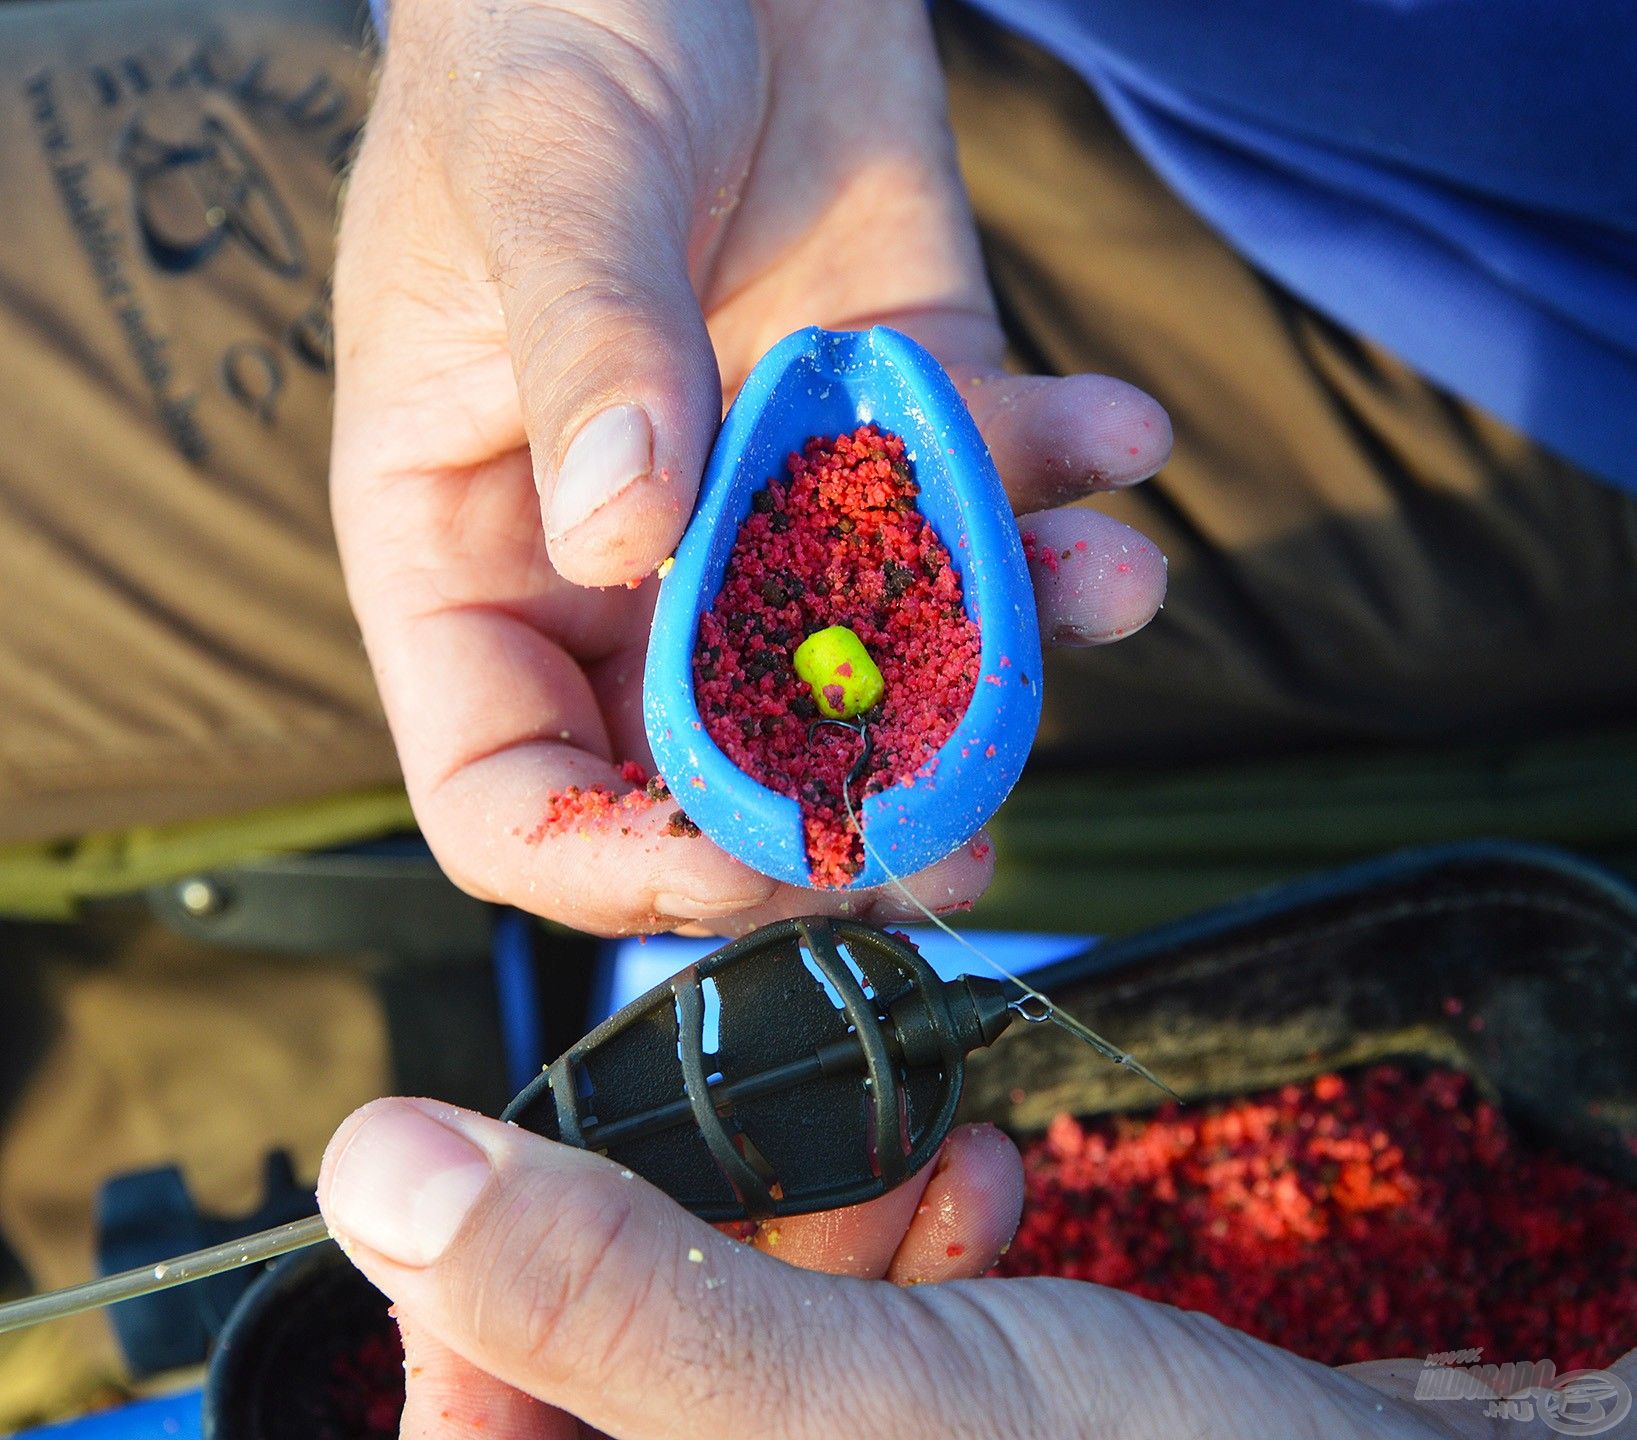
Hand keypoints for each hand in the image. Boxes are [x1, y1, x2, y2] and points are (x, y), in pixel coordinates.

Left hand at [318, 1099, 1567, 1439]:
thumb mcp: (835, 1401)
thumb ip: (603, 1294)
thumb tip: (379, 1168)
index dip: (472, 1321)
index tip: (527, 1177)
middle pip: (617, 1389)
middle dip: (688, 1247)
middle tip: (776, 1151)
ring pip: (741, 1351)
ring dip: (810, 1231)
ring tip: (914, 1160)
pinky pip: (854, 1354)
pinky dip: (899, 1260)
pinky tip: (979, 1192)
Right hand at [331, 0, 1170, 935]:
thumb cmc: (559, 12)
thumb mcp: (549, 167)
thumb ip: (589, 347)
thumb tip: (623, 533)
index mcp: (474, 541)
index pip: (507, 785)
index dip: (614, 858)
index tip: (746, 854)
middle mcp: (621, 557)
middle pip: (714, 769)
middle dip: (845, 809)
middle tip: (963, 821)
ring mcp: (768, 502)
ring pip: (873, 666)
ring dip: (999, 666)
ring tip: (1102, 598)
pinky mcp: (895, 428)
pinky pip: (982, 509)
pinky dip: (1064, 492)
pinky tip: (1115, 440)